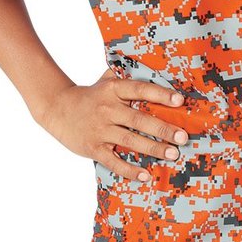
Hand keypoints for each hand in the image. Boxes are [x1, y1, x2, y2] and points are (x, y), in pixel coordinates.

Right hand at [40, 69, 187, 181]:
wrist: (57, 108)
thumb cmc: (91, 95)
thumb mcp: (106, 80)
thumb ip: (127, 74)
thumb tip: (155, 65)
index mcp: (113, 89)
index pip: (140, 90)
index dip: (160, 95)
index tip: (179, 101)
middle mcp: (107, 108)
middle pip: (139, 119)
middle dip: (163, 129)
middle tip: (183, 137)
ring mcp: (100, 129)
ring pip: (130, 140)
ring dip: (153, 149)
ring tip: (173, 154)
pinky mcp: (93, 147)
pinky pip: (113, 161)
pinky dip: (129, 170)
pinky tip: (145, 175)